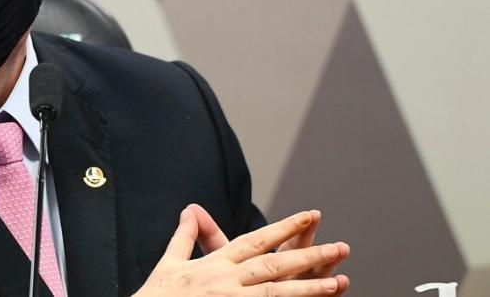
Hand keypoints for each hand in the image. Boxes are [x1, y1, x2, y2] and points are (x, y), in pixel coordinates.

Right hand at [134, 206, 348, 295]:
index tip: (310, 216)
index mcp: (215, 263)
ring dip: (309, 288)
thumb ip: (185, 236)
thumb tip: (190, 210)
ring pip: (276, 294)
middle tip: (341, 247)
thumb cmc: (156, 295)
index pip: (256, 240)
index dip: (284, 227)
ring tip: (339, 283)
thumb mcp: (169, 262)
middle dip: (309, 256)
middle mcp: (225, 280)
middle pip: (274, 265)